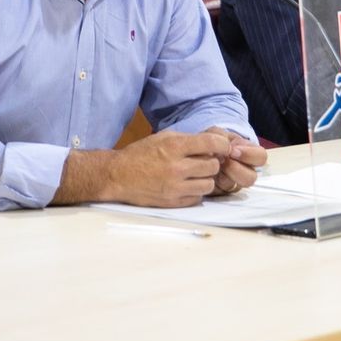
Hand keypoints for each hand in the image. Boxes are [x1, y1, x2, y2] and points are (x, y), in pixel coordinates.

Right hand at [87, 130, 228, 207]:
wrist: (118, 176)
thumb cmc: (140, 154)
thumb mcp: (163, 137)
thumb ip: (187, 139)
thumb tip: (214, 140)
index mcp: (174, 147)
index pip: (211, 144)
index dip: (222, 144)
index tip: (223, 147)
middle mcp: (177, 167)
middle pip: (213, 165)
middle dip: (211, 162)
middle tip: (203, 161)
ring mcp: (175, 187)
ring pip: (209, 184)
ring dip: (205, 179)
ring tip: (195, 175)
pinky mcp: (173, 202)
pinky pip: (198, 198)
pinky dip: (196, 192)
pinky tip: (187, 185)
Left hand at [203, 127, 267, 194]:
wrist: (197, 152)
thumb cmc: (211, 141)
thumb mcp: (216, 133)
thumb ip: (221, 136)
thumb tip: (227, 148)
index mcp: (249, 154)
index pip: (261, 157)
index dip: (249, 155)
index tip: (232, 150)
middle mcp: (245, 171)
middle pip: (251, 178)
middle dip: (235, 169)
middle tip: (222, 161)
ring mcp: (233, 183)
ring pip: (235, 187)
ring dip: (223, 176)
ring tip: (213, 166)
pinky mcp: (220, 192)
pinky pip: (220, 192)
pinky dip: (212, 182)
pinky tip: (206, 174)